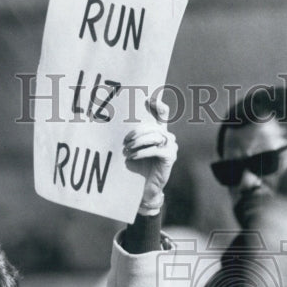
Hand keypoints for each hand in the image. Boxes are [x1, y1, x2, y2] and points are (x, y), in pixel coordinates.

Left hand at [122, 93, 177, 214]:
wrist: (145, 189)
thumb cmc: (137, 167)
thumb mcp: (133, 148)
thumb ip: (132, 136)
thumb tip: (115, 121)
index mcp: (159, 132)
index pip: (162, 113)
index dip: (157, 104)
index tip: (147, 98)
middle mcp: (168, 137)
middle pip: (154, 126)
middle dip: (138, 131)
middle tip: (125, 140)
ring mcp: (171, 147)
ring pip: (154, 137)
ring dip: (138, 142)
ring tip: (127, 150)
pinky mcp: (170, 157)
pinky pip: (156, 150)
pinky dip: (142, 152)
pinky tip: (132, 157)